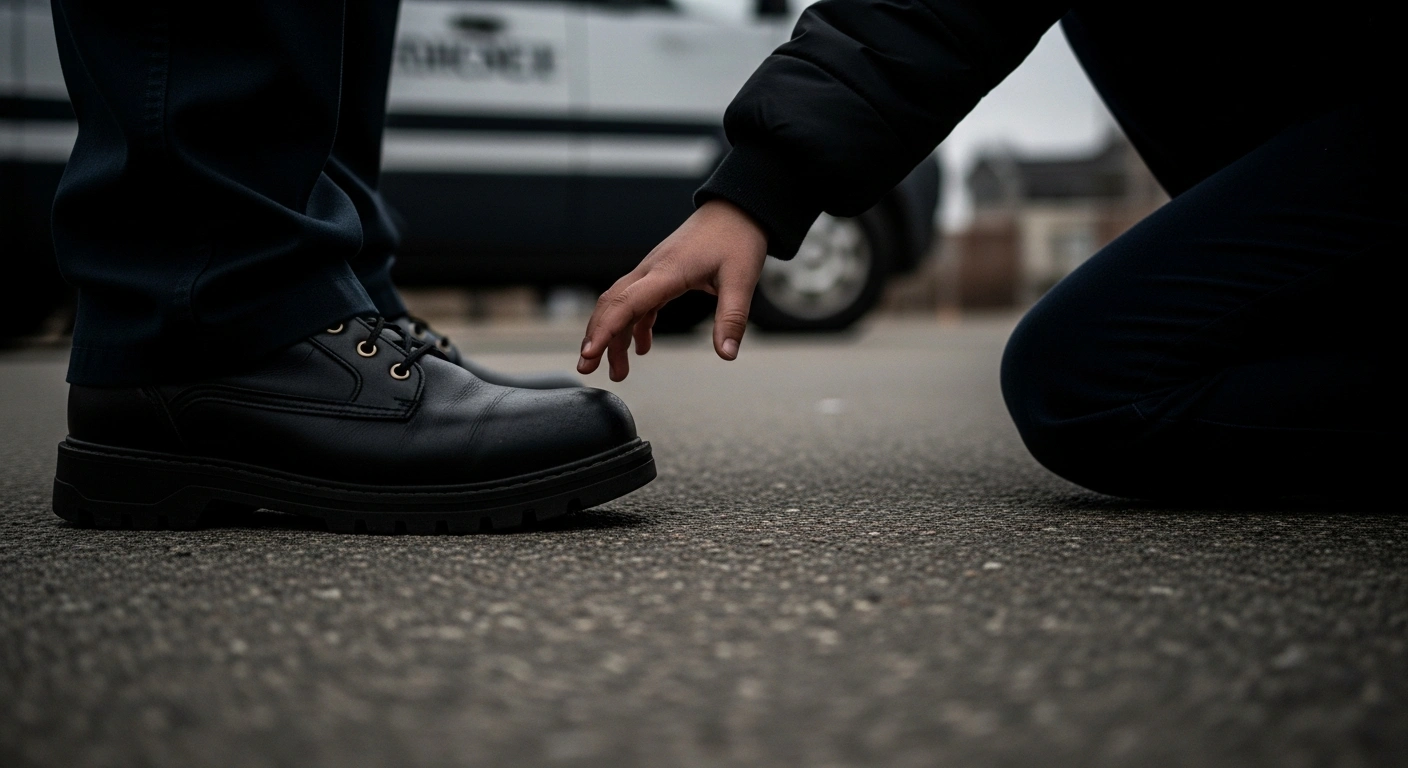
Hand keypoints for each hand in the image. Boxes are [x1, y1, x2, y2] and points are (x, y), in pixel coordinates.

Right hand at [578, 199, 767, 380]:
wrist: (737, 210)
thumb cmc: (737, 238)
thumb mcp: (741, 279)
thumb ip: (732, 318)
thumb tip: (727, 353)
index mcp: (667, 271)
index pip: (627, 303)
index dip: (605, 329)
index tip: (590, 352)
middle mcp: (652, 270)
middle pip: (613, 305)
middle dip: (595, 337)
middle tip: (586, 368)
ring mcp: (653, 271)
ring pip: (621, 305)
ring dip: (614, 336)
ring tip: (617, 370)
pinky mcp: (661, 275)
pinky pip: (638, 303)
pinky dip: (634, 326)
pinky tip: (641, 347)